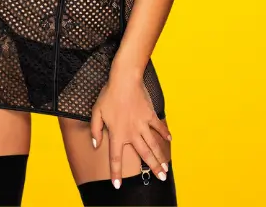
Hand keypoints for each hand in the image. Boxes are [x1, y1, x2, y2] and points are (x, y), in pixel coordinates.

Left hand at [90, 70, 171, 188]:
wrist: (125, 79)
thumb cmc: (109, 95)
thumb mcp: (96, 112)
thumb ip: (95, 130)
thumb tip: (95, 145)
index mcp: (117, 134)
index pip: (115, 158)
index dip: (115, 173)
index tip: (117, 186)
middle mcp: (132, 133)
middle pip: (144, 155)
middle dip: (153, 168)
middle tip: (161, 179)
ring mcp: (143, 124)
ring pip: (153, 145)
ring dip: (160, 158)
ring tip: (166, 169)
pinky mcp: (150, 115)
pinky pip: (159, 127)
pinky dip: (164, 133)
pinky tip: (169, 140)